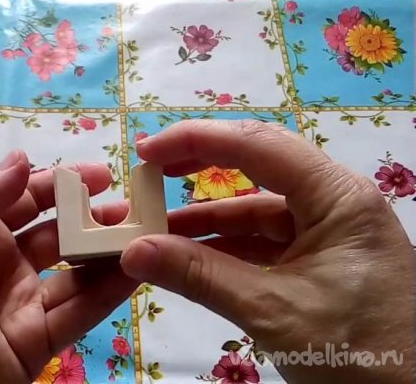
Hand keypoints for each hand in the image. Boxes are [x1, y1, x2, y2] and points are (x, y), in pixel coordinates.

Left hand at [0, 150, 137, 382]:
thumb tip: (22, 158)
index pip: (21, 201)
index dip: (58, 185)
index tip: (99, 175)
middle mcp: (2, 266)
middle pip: (56, 233)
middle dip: (91, 217)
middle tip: (131, 207)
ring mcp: (22, 305)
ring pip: (75, 272)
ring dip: (107, 252)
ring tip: (144, 234)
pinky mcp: (38, 343)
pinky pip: (79, 313)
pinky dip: (108, 292)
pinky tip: (134, 271)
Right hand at [119, 120, 414, 382]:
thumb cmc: (360, 353)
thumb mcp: (273, 311)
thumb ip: (200, 276)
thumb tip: (132, 251)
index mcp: (337, 197)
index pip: (256, 146)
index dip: (195, 140)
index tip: (145, 152)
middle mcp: (334, 203)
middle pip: (256, 168)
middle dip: (198, 169)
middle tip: (147, 175)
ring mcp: (329, 234)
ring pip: (255, 211)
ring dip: (205, 220)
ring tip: (154, 228)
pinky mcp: (321, 264)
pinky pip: (263, 244)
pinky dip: (223, 250)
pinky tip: (186, 258)